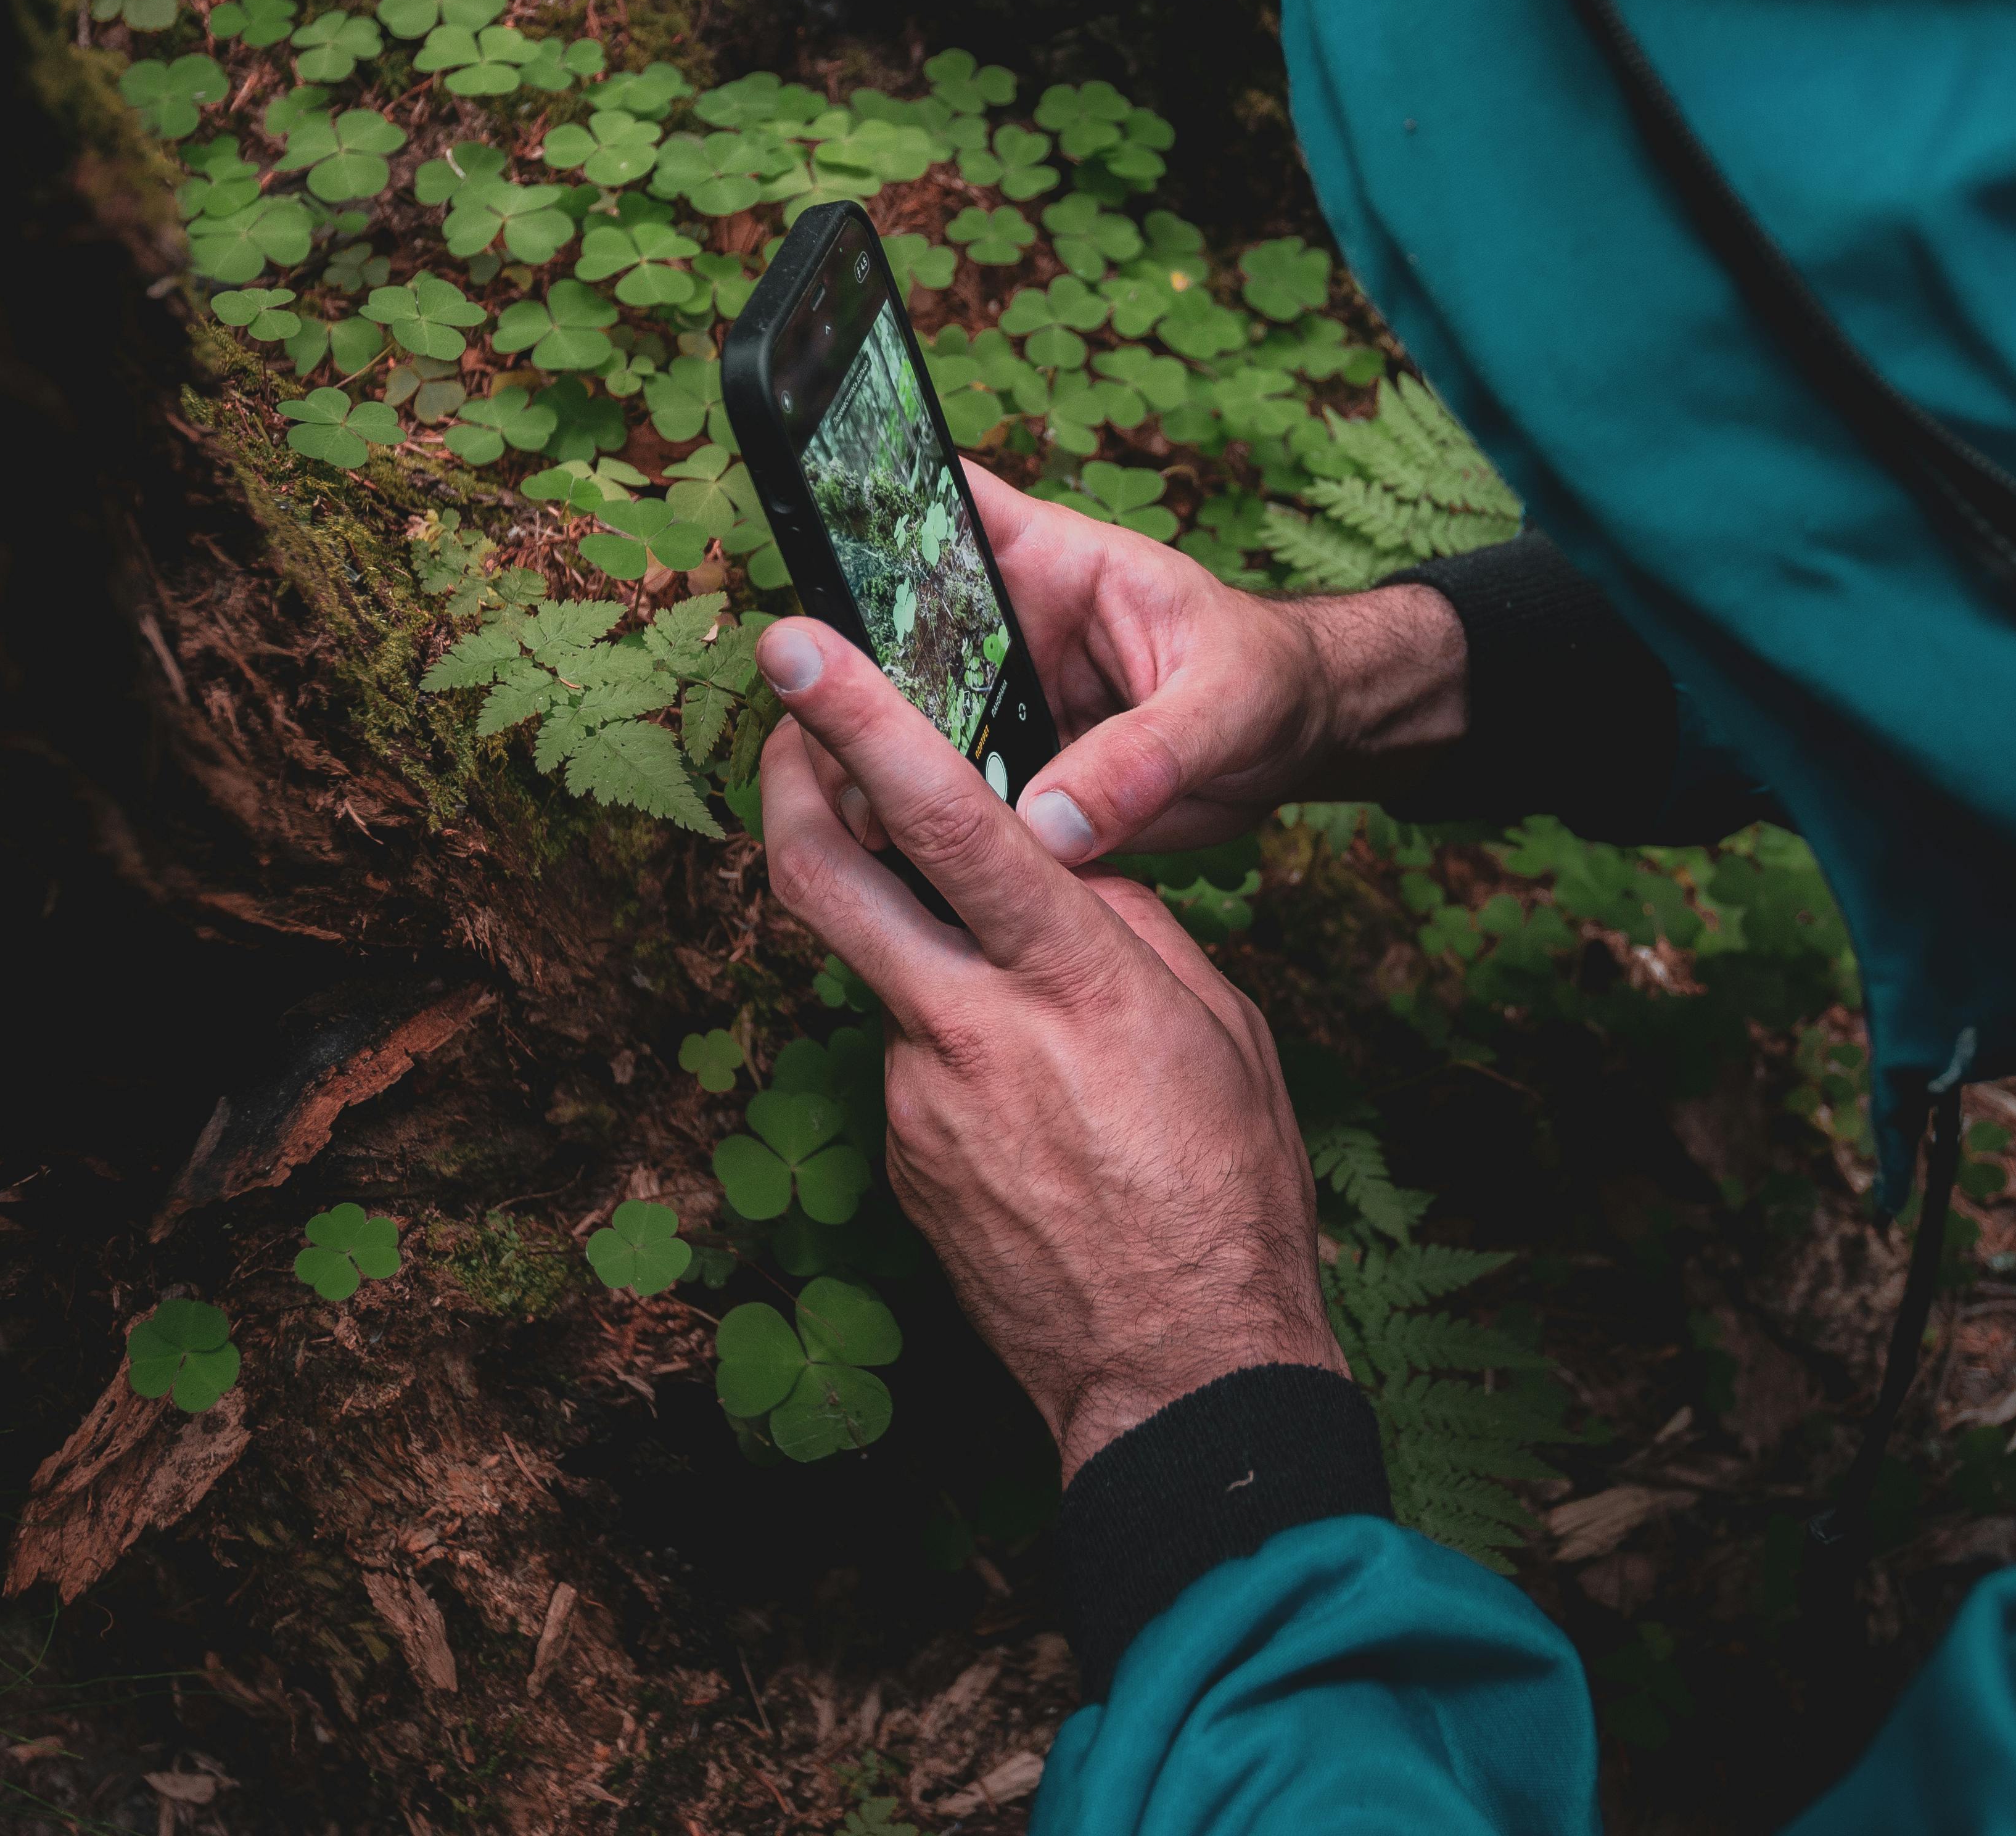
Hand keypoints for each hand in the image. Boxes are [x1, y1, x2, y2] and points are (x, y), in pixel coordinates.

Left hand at [755, 616, 1344, 1479]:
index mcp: (1069, 979)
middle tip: (788, 726)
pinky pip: (913, 1062)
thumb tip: (1058, 866)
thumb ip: (1124, 930)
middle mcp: (969, 1028)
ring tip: (1024, 1004)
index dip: (857, 718)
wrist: (1178, 1372)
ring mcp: (916, 1100)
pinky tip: (1030, 1106)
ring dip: (919, 943)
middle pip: (822, 877)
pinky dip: (953, 1045)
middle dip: (787, 781)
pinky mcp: (899, 1160)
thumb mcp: (1213, 1025)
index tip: (795, 643)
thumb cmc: (1229, 1191)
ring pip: (883, 971)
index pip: (945, 818)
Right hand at [799, 462, 1470, 863]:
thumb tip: (1053, 825)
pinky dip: (919, 828)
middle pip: (890, 628)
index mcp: (1053, 562)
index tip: (805, 533)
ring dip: (875, 766)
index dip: (864, 500)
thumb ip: (1146, 757)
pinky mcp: (1010, 776)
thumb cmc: (1270, 682)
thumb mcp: (1226, 706)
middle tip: (822, 737)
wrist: (1298, 745)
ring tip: (860, 818)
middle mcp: (1009, 626)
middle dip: (848, 676)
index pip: (942, 501)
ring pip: (903, 722)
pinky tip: (897, 863)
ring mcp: (1002, 703)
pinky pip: (943, 795)